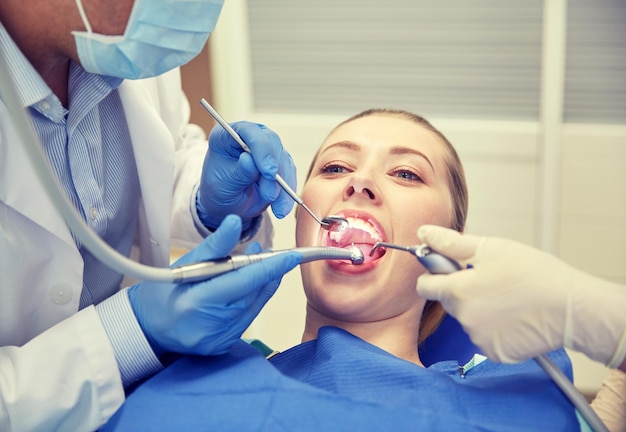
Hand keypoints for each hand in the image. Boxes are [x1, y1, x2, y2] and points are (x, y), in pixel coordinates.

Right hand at [128, 215, 300, 355]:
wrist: (148, 327)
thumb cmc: (164, 291)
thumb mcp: (185, 263)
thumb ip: (215, 246)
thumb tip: (236, 222)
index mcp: (197, 303)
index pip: (244, 281)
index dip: (272, 267)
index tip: (293, 256)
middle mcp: (211, 326)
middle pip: (253, 293)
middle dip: (266, 272)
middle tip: (267, 253)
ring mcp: (218, 340)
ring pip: (254, 306)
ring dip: (259, 285)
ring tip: (254, 267)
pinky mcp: (223, 347)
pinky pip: (247, 318)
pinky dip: (250, 301)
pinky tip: (243, 289)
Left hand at [197, 121, 296, 230]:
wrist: (228, 204)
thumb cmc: (220, 190)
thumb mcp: (223, 186)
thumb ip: (238, 172)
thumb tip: (249, 159)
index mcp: (228, 135)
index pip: (249, 132)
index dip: (262, 150)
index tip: (268, 173)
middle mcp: (251, 136)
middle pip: (272, 144)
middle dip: (275, 172)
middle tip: (270, 196)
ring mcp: (268, 148)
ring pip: (284, 161)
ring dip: (283, 187)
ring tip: (277, 209)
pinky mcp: (280, 162)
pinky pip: (289, 175)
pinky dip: (287, 193)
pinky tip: (282, 208)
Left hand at [415, 225, 625, 366]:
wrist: (572, 309)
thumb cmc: (535, 273)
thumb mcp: (491, 249)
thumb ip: (451, 243)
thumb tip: (424, 233)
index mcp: (458, 291)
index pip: (425, 286)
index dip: (434, 275)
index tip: (448, 269)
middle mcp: (464, 318)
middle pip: (449, 302)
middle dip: (462, 290)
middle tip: (490, 279)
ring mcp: (478, 338)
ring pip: (468, 319)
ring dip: (479, 309)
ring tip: (508, 298)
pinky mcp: (495, 353)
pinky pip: (484, 337)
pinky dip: (494, 328)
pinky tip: (514, 317)